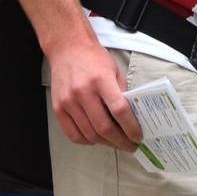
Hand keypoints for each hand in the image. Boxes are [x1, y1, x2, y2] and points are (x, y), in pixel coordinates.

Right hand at [46, 36, 141, 151]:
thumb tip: (133, 116)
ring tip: (117, 143)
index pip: (119, 110)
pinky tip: (98, 140)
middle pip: (103, 127)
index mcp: (101, 81)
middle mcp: (83, 93)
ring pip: (89, 133)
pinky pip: (73, 133)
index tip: (138, 136)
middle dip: (120, 141)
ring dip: (105, 143)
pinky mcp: (58, 109)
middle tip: (131, 146)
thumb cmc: (94, 59)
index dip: (130, 127)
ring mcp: (68, 102)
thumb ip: (122, 93)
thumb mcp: (115, 71)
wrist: (68, 49)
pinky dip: (87, 141)